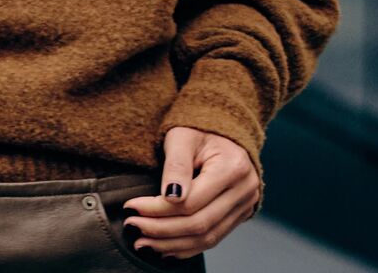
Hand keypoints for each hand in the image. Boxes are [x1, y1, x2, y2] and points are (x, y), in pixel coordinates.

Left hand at [122, 126, 260, 259]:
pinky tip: (165, 248)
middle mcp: (245, 189)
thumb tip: (169, 198)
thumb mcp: (182, 137)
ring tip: (143, 242)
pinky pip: (214, 238)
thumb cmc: (198, 128)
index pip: (192, 201)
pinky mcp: (240, 214)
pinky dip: (188, 246)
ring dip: (172, 243)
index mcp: (233, 167)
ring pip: (207, 237)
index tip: (132, 207)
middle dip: (162, 229)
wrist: (222, 129)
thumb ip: (177, 165)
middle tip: (133, 226)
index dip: (159, 209)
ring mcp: (245, 204)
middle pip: (200, 223)